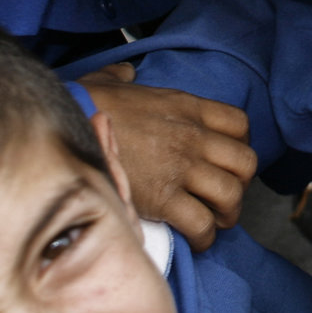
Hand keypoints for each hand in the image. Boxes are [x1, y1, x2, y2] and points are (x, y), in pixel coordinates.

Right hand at [80, 64, 258, 248]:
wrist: (66, 126)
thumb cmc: (85, 104)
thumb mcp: (111, 80)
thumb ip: (126, 77)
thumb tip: (125, 74)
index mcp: (187, 107)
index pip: (240, 125)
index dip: (240, 146)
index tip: (227, 161)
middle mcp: (192, 137)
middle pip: (245, 163)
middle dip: (240, 184)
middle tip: (223, 196)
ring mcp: (180, 168)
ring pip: (231, 194)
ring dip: (227, 213)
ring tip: (214, 220)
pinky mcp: (163, 198)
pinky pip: (201, 223)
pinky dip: (204, 236)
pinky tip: (195, 238)